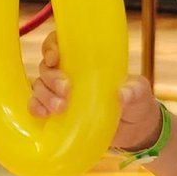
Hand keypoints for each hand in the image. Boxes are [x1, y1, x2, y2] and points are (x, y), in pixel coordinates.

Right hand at [29, 29, 160, 149]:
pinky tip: (43, 115)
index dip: (52, 46)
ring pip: (39, 85)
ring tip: (60, 108)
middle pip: (46, 66)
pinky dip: (35, 108)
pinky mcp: (57, 114)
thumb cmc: (136, 103)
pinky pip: (37, 106)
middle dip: (51, 77)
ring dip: (44, 95)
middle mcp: (70, 73)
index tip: (55, 58)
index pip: (61, 44)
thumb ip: (135, 91)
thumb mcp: (140, 94)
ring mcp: (61, 94)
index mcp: (87, 61)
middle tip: (67, 91)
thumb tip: (123, 93)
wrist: (135, 132)